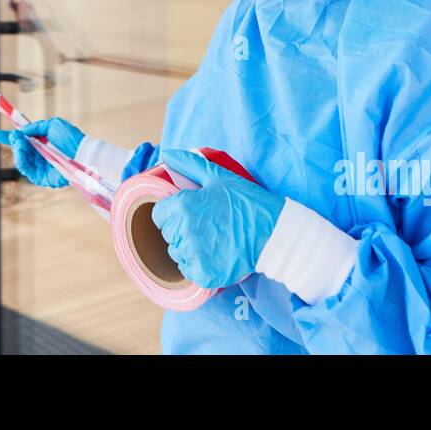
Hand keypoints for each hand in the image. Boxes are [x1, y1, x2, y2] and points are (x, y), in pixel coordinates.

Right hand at [0, 117, 83, 187]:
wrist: (82, 153)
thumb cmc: (71, 138)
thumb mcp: (53, 125)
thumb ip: (36, 127)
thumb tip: (21, 130)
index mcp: (41, 143)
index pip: (21, 141)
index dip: (7, 138)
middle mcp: (39, 156)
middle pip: (19, 151)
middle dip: (14, 143)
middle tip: (14, 137)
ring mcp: (40, 167)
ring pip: (20, 161)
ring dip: (17, 151)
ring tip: (19, 144)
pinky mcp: (42, 178)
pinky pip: (26, 171)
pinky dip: (21, 162)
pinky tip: (22, 154)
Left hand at [151, 149, 285, 288]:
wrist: (272, 231)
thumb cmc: (245, 201)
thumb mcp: (217, 176)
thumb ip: (188, 164)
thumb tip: (166, 154)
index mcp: (182, 207)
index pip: (158, 215)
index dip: (173, 212)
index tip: (189, 212)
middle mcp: (183, 232)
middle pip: (168, 234)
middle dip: (181, 229)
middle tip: (206, 224)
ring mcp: (193, 255)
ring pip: (177, 253)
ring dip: (189, 248)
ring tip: (212, 239)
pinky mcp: (204, 275)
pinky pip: (189, 271)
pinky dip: (199, 265)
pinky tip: (215, 254)